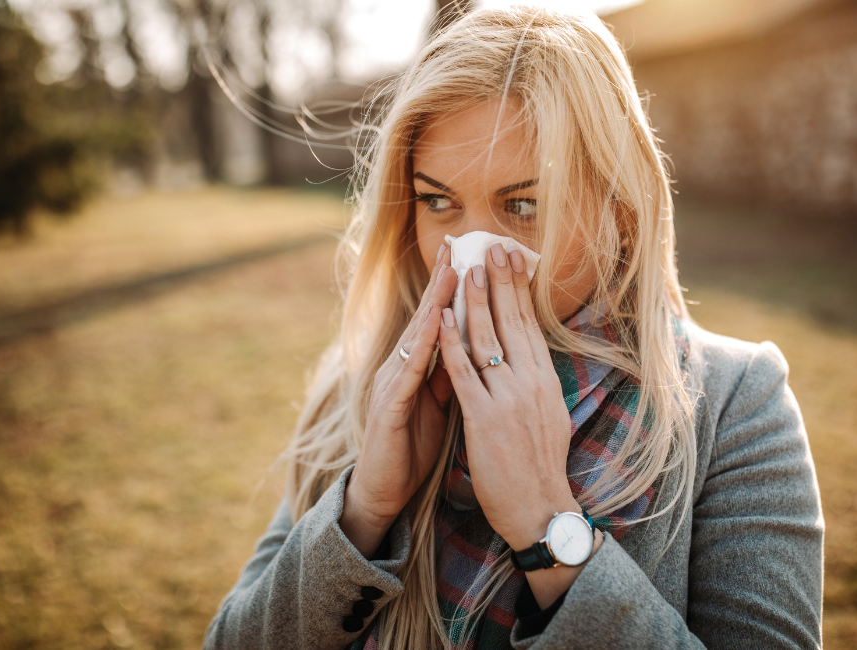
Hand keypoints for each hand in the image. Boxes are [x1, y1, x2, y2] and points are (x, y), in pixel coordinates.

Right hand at [340, 245, 457, 556]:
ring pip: (417, 336)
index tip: (472, 258)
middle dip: (443, 282)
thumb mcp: (439, 405)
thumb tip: (472, 348)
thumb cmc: (411, 446)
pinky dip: (424, 345)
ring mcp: (391, 384)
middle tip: (459, 246)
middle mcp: (400, 367)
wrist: (384, 489)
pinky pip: (409, 370)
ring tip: (452, 271)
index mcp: (415, 367)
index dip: (453, 290)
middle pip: (426, 317)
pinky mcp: (388, 406)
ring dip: (435, 303)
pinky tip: (436, 324)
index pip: (438, 321)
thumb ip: (450, 375)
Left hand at [437, 243, 599, 605]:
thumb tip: (532, 356)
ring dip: (475, 300)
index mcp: (545, 381)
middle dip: (499, 282)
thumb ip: (536, 384)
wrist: (539, 508)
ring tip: (466, 268)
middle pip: (512, 322)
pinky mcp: (484, 417)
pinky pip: (464, 372)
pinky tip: (443, 317)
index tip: (510, 259)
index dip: (518, 290)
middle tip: (490, 247)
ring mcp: (508, 399)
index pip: (529, 325)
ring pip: (488, 339)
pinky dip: (451, 341)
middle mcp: (530, 383)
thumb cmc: (540, 466)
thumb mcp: (549, 416)